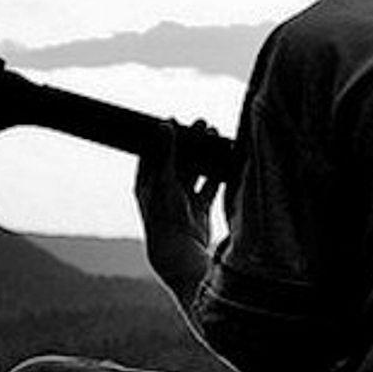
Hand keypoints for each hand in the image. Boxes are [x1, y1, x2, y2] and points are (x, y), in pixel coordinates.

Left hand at [135, 119, 222, 304]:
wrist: (180, 252)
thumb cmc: (165, 217)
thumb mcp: (165, 181)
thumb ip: (167, 152)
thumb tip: (166, 124)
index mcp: (147, 183)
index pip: (155, 152)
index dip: (165, 136)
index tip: (176, 119)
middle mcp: (163, 190)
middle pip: (178, 159)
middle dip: (190, 142)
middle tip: (203, 124)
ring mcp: (182, 199)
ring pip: (195, 171)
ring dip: (205, 156)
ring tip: (216, 137)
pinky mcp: (198, 208)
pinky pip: (209, 187)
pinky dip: (217, 175)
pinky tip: (225, 162)